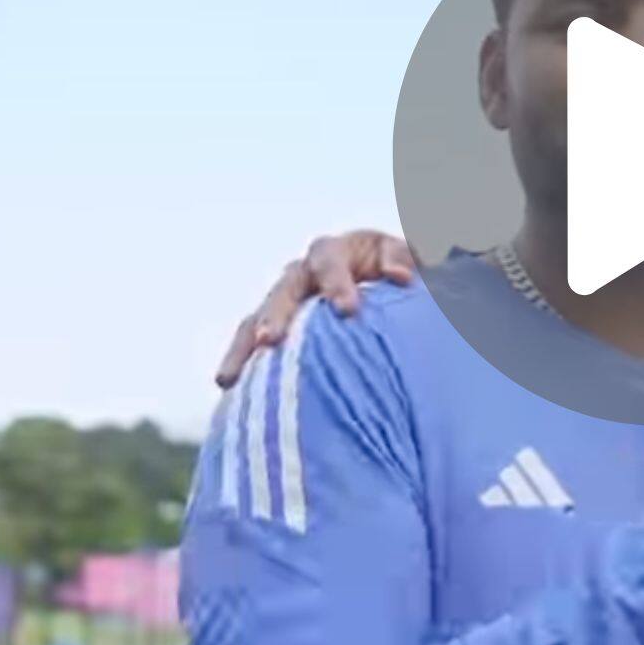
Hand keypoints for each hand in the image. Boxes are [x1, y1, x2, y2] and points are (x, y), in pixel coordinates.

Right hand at [215, 230, 416, 385]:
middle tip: (271, 340)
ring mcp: (289, 305)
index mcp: (339, 252)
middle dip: (276, 314)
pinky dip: (242, 366)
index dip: (335, 280)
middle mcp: (306, 275)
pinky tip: (229, 392)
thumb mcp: (414, 261)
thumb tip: (401, 276)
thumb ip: (409, 261)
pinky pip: (253, 348)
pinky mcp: (280, 333)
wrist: (393, 295)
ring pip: (257, 320)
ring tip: (229, 377)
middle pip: (284, 289)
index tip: (348, 310)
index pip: (329, 258)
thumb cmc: (406, 276)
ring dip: (245, 347)